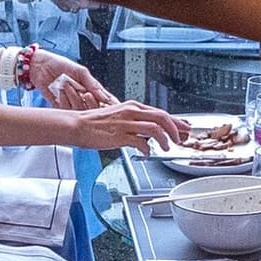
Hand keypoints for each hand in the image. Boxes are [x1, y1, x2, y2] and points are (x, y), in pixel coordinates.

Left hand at [28, 48, 112, 108]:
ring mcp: (71, 103)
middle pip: (94, 109)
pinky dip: (64, 100)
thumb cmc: (59, 64)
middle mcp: (82, 98)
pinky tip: (60, 90)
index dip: (110, 105)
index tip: (115, 107)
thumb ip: (92, 83)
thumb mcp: (80, 71)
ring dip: (74, 98)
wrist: (39, 66)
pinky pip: (66, 111)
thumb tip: (104, 96)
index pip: (104, 101)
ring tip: (67, 85)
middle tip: (86, 94)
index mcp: (90, 89)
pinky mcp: (59, 107)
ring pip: (80, 110)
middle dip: (91, 103)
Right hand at [69, 100, 187, 151]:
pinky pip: (141, 142)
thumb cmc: (94, 123)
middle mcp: (131, 112)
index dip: (175, 121)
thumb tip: (149, 132)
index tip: (184, 127)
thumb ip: (134, 123)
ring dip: (164, 139)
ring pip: (155, 128)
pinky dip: (147, 148)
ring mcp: (126, 123)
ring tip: (166, 148)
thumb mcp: (119, 117)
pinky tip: (146, 153)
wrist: (76, 125)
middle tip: (180, 139)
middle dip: (175, 129)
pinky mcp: (120, 135)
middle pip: (162, 117)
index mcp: (132, 107)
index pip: (160, 112)